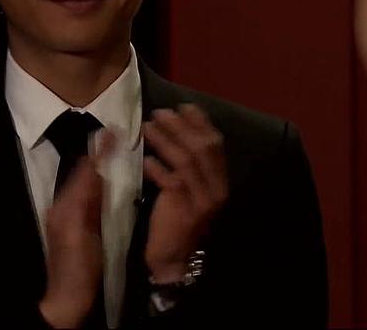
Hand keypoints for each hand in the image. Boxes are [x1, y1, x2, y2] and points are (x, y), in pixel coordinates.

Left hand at [39, 132, 114, 327]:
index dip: (99, 150)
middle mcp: (66, 207)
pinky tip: (113, 184)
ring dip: (102, 168)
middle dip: (100, 155)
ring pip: (88, 185)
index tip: (113, 131)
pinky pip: (92, 199)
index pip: (84, 169)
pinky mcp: (82, 229)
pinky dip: (102, 185)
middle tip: (119, 136)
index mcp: (66, 204)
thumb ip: (87, 200)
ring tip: (119, 152)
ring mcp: (73, 219)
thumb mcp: (81, 231)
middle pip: (84, 173)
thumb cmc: (77, 267)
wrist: (69, 299)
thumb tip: (97, 170)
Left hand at [142, 104, 227, 281]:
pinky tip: (146, 160)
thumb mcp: (189, 192)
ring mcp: (202, 201)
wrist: (174, 260)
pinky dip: (159, 169)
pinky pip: (173, 183)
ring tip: (149, 127)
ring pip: (187, 161)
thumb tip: (177, 133)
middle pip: (202, 148)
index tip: (184, 106)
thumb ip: (189, 168)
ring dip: (167, 141)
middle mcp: (217, 189)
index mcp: (220, 182)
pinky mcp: (185, 211)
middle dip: (182, 127)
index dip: (201, 123)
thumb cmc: (176, 223)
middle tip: (161, 112)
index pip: (215, 144)